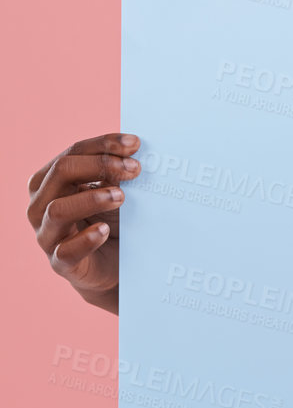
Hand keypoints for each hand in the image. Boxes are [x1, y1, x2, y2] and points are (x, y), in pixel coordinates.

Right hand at [26, 133, 140, 314]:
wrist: (115, 263)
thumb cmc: (110, 219)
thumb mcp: (113, 189)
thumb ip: (114, 172)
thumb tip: (129, 154)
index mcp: (50, 180)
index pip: (73, 152)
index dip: (104, 144)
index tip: (135, 144)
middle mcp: (41, 205)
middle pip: (61, 172)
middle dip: (100, 164)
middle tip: (134, 169)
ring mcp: (46, 235)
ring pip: (57, 209)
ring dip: (93, 198)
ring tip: (121, 197)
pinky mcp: (59, 263)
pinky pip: (65, 251)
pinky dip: (86, 239)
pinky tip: (105, 230)